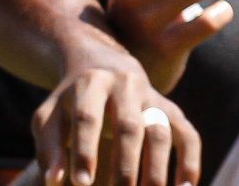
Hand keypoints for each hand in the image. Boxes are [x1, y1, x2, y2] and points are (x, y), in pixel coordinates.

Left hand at [30, 55, 200, 185]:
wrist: (104, 64)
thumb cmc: (70, 102)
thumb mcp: (49, 118)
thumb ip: (49, 148)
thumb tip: (54, 181)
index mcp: (91, 84)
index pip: (88, 118)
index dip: (84, 152)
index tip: (82, 184)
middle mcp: (126, 86)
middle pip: (129, 126)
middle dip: (124, 165)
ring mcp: (153, 98)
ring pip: (161, 131)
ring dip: (157, 169)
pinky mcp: (171, 110)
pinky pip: (188, 135)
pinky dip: (189, 163)